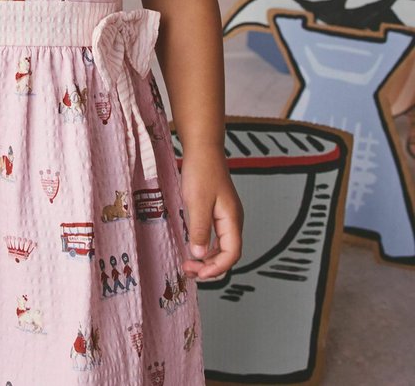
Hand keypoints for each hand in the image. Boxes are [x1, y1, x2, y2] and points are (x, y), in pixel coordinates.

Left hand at [179, 144, 242, 280]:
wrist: (202, 148)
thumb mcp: (197, 202)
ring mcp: (225, 216)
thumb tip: (200, 255)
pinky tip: (192, 248)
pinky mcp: (217, 211)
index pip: (232, 254)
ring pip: (221, 247)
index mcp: (232, 219)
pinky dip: (205, 247)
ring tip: (188, 264)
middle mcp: (232, 220)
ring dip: (206, 259)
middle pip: (227, 254)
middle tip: (188, 270)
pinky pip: (215, 237)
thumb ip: (199, 230)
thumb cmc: (201, 171)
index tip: (198, 273)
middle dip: (210, 267)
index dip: (216, 268)